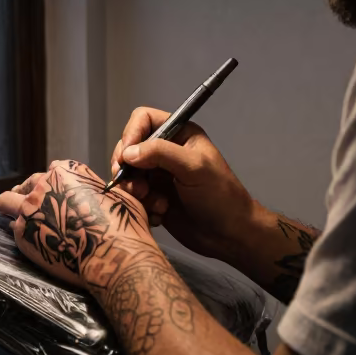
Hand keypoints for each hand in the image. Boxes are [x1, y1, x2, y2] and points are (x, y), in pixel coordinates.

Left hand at [0, 159, 151, 287]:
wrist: (114, 257)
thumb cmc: (123, 227)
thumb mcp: (119, 196)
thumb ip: (100, 190)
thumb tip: (101, 195)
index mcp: (66, 171)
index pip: (50, 172)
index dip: (51, 185)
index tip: (53, 196)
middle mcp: (44, 184)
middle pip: (26, 185)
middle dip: (28, 196)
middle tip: (34, 209)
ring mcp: (29, 209)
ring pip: (6, 202)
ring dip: (11, 210)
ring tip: (20, 220)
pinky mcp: (22, 234)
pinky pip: (12, 230)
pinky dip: (21, 235)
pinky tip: (32, 242)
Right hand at [110, 107, 258, 267]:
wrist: (229, 235)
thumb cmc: (221, 196)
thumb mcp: (194, 168)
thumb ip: (161, 153)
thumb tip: (128, 152)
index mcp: (179, 134)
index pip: (143, 119)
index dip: (131, 134)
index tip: (125, 157)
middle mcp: (166, 151)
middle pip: (129, 147)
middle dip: (128, 168)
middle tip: (136, 187)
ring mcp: (159, 175)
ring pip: (128, 174)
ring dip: (135, 190)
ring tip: (153, 203)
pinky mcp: (154, 197)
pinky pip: (133, 196)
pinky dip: (141, 205)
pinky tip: (159, 214)